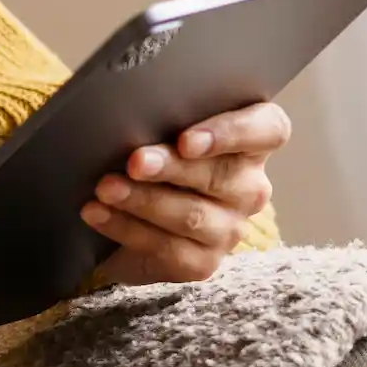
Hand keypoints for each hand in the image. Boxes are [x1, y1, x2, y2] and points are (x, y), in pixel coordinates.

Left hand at [82, 100, 288, 286]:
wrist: (125, 215)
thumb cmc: (148, 155)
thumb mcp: (157, 129)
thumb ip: (158, 115)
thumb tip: (123, 104)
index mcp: (251, 143)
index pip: (269, 130)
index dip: (233, 132)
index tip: (188, 139)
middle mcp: (249, 187)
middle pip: (221, 174)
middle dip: (172, 167)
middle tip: (135, 161)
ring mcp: (230, 228)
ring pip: (193, 215)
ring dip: (144, 199)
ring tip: (105, 187)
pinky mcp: (203, 263)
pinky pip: (168, 248)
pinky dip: (126, 227)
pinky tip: (98, 213)